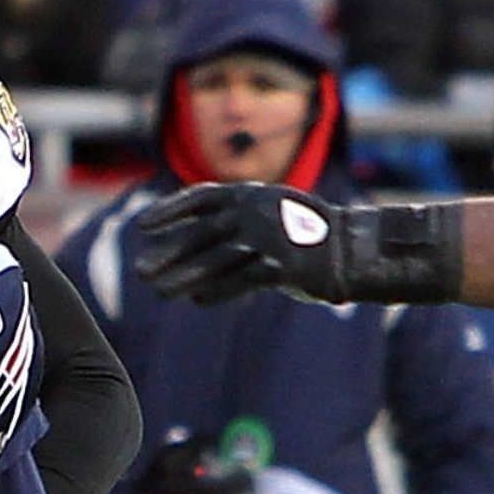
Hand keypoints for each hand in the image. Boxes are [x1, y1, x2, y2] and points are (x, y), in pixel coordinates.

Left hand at [134, 183, 350, 304]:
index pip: (200, 197)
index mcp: (250, 193)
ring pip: (216, 260)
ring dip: (184, 277)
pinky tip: (197, 300)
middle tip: (141, 271)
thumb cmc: (303, 235)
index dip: (170, 211)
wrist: (352, 250)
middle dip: (168, 253)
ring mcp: (270, 237)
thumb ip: (231, 224)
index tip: (143, 227)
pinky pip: (242, 280)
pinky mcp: (284, 265)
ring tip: (161, 291)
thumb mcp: (266, 214)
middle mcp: (256, 210)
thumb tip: (183, 250)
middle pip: (201, 234)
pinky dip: (218, 290)